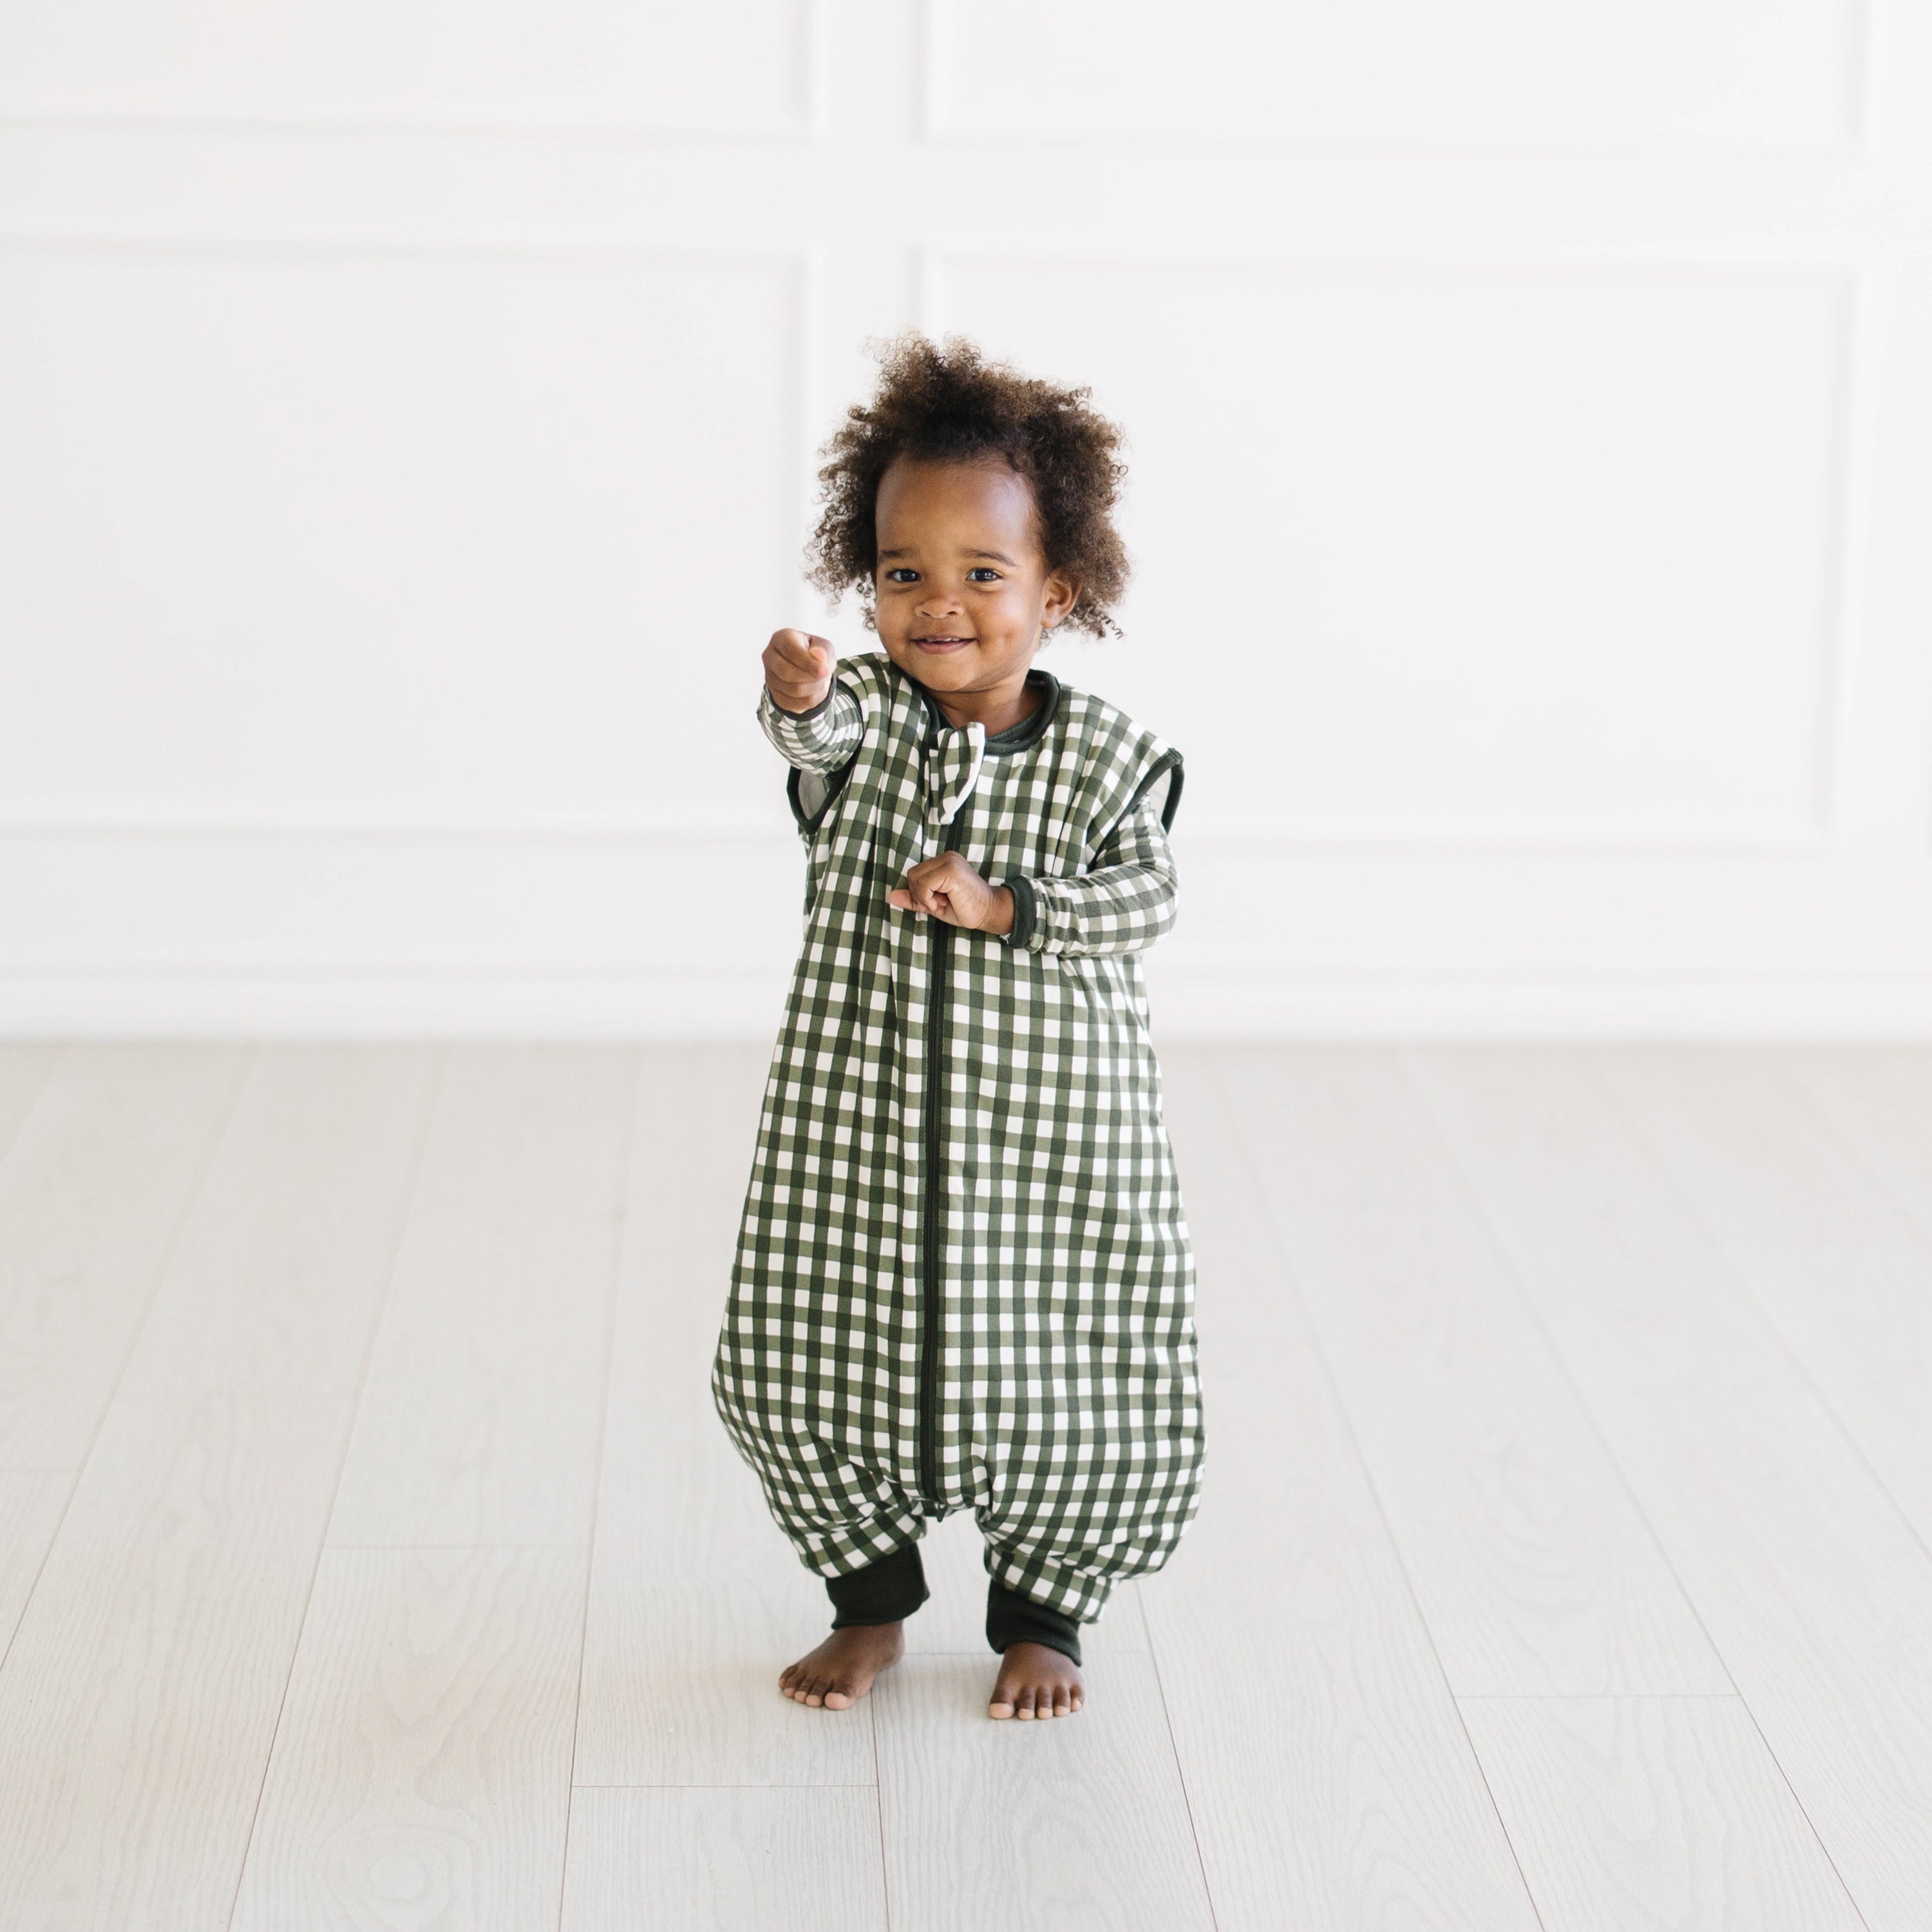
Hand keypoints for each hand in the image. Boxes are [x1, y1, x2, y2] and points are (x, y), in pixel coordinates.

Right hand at [764, 628, 833, 713]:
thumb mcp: (825, 647)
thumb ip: (822, 650)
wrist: (811, 671)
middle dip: (811, 678)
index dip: (808, 663)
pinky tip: (815, 692)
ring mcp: (769, 677)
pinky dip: (810, 701)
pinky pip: (793, 704)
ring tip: (820, 682)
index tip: (825, 670)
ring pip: (792, 690)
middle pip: (787, 673)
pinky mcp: (774, 695)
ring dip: (814, 689)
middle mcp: (770, 656)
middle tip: (824, 676)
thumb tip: (819, 655)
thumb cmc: (816, 654)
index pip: (790, 650)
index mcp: (781, 638)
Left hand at [888, 854, 1014, 934]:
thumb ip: (914, 899)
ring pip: (915, 879)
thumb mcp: (934, 904)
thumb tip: (891, 896)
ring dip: (925, 898)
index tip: (935, 904)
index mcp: (943, 861)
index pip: (914, 873)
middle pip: (911, 874)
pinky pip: (924, 884)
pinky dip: (928, 899)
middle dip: (920, 895)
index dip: (918, 893)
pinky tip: (943, 903)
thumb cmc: (964, 908)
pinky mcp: (951, 870)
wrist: (988, 912)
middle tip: (938, 904)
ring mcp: (949, 861)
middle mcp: (946, 857)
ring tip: (943, 903)